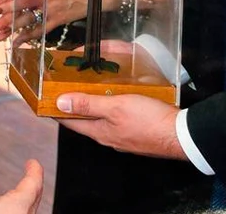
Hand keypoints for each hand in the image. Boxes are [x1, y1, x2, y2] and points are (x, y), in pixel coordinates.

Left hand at [55, 92, 185, 159]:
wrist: (181, 135)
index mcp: (99, 132)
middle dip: (73, 106)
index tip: (44, 100)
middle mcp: (108, 137)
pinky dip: (109, 108)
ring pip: (100, 120)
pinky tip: (114, 99)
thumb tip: (61, 104)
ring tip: (87, 90)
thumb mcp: (115, 106)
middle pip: (84, 121)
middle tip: (64, 89)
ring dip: (92, 106)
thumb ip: (88, 104)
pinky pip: (116, 120)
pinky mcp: (135, 133)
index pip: (69, 121)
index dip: (55, 110)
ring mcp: (122, 136)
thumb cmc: (150, 121)